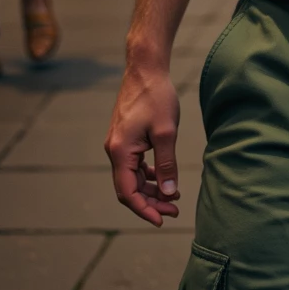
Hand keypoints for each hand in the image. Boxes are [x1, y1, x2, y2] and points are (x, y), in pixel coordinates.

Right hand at [105, 65, 180, 226]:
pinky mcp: (125, 138)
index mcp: (120, 151)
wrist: (145, 69)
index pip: (127, 192)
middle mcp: (114, 150)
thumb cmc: (157, 97)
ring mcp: (118, 144)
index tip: (162, 220)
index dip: (144, 210)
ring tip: (173, 198)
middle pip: (129, 188)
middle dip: (150, 202)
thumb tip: (169, 194)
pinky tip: (163, 178)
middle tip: (174, 210)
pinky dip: (148, 175)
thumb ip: (167, 164)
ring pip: (132, 177)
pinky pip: (134, 165)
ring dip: (151, 190)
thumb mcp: (166, 132)